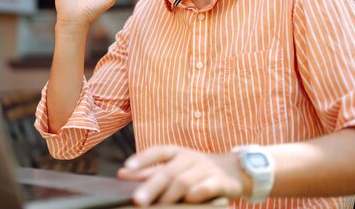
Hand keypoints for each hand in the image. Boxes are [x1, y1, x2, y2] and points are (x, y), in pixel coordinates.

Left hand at [117, 146, 246, 205]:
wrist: (233, 170)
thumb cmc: (194, 170)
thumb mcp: (174, 166)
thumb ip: (149, 171)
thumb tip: (121, 174)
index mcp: (177, 152)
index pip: (158, 151)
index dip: (142, 159)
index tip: (126, 168)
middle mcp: (190, 158)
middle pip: (168, 172)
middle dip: (151, 187)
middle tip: (137, 201)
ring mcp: (206, 169)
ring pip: (184, 182)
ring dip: (170, 196)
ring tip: (159, 207)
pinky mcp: (220, 182)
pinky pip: (206, 188)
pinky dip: (195, 196)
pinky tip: (188, 202)